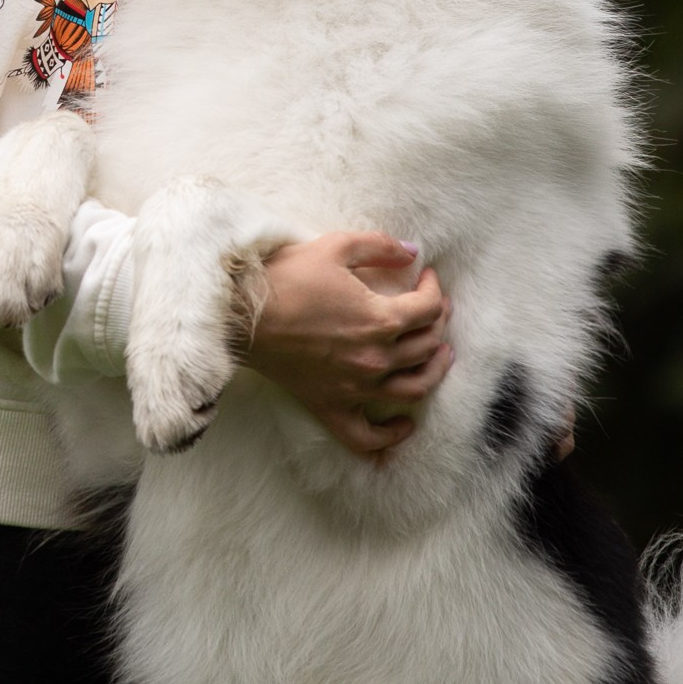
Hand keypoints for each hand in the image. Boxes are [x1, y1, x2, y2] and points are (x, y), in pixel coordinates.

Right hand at [241, 233, 453, 457]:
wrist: (242, 314)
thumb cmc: (286, 277)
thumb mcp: (336, 246)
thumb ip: (380, 247)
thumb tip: (412, 252)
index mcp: (379, 319)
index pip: (428, 309)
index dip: (433, 288)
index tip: (425, 276)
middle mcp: (374, 358)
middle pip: (426, 346)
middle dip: (438, 322)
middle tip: (434, 308)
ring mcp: (354, 388)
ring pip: (413, 389)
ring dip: (434, 372)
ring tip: (440, 356)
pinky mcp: (330, 407)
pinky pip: (368, 437)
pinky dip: (391, 436)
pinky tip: (405, 426)